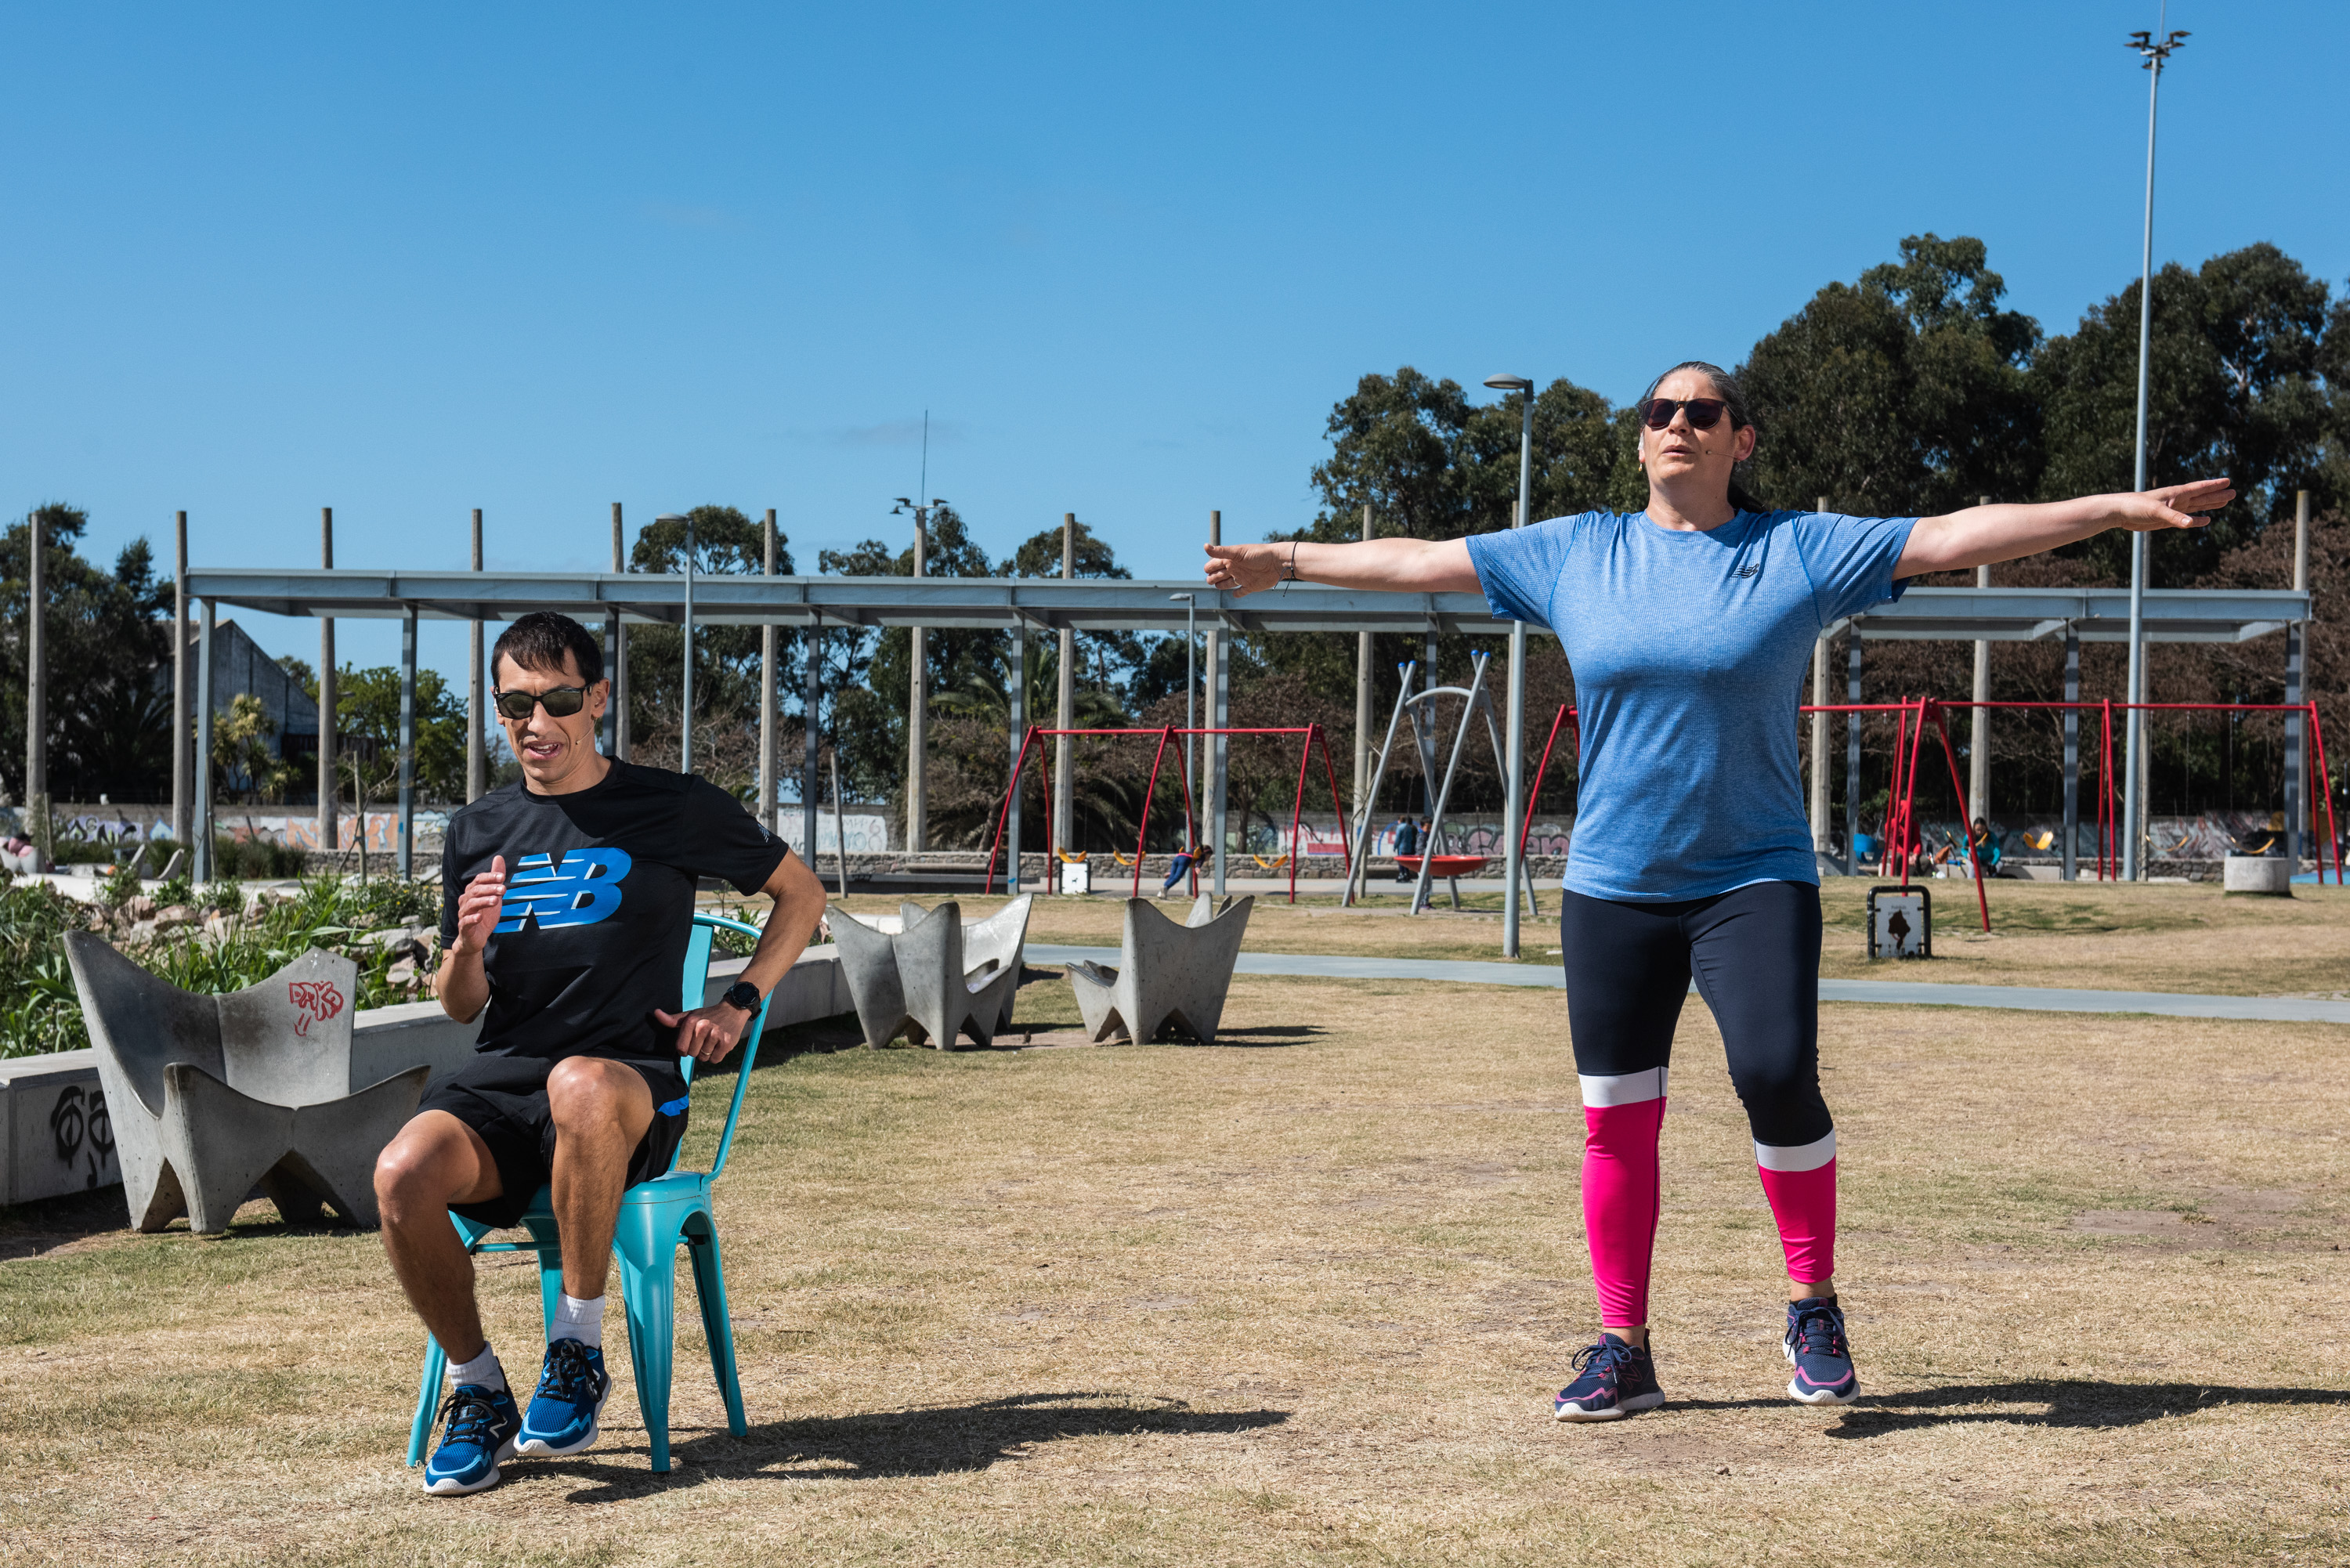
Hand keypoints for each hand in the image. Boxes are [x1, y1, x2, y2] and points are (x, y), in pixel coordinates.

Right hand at [449, 855, 506, 956]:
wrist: (474, 939)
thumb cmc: (484, 915)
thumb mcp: (493, 896)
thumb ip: (495, 879)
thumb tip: (498, 857)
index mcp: (472, 892)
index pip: (478, 880)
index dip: (490, 877)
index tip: (502, 877)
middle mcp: (466, 901)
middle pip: (475, 891)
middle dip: (489, 888)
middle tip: (503, 889)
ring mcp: (464, 914)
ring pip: (471, 905)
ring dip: (483, 901)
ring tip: (495, 901)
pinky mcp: (464, 927)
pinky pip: (465, 922)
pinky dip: (472, 919)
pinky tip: (479, 917)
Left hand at [654, 1002, 746, 1065]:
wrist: (732, 1010)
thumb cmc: (708, 1016)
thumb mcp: (690, 1015)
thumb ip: (672, 1019)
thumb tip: (656, 1013)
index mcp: (691, 1021)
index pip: (681, 1048)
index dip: (685, 1049)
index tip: (692, 1042)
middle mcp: (702, 1027)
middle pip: (692, 1054)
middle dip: (698, 1050)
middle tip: (705, 1039)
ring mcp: (715, 1034)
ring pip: (704, 1058)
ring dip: (708, 1052)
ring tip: (713, 1040)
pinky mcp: (726, 1042)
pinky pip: (715, 1059)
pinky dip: (717, 1055)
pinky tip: (720, 1044)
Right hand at [1204, 542, 1287, 596]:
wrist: (1277, 563)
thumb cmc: (1258, 554)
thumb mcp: (1237, 552)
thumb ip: (1221, 551)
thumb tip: (1205, 546)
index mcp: (1230, 560)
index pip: (1214, 564)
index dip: (1209, 568)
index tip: (1207, 570)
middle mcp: (1235, 568)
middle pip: (1218, 575)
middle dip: (1212, 578)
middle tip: (1210, 580)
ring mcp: (1242, 578)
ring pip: (1227, 583)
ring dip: (1221, 585)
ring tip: (1217, 585)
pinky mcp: (1251, 586)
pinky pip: (1241, 592)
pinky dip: (1237, 593)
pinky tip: (1235, 594)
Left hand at [2113, 477, 2234, 530]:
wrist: (2119, 513)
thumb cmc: (2136, 506)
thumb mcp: (2156, 512)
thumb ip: (2174, 518)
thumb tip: (2192, 523)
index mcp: (2175, 494)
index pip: (2199, 488)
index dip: (2213, 485)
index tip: (2228, 481)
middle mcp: (2176, 501)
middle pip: (2202, 497)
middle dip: (2217, 495)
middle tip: (2234, 493)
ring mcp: (2172, 510)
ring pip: (2196, 507)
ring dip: (2210, 505)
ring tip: (2225, 502)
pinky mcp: (2166, 521)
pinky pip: (2186, 520)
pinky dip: (2196, 521)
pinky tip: (2206, 520)